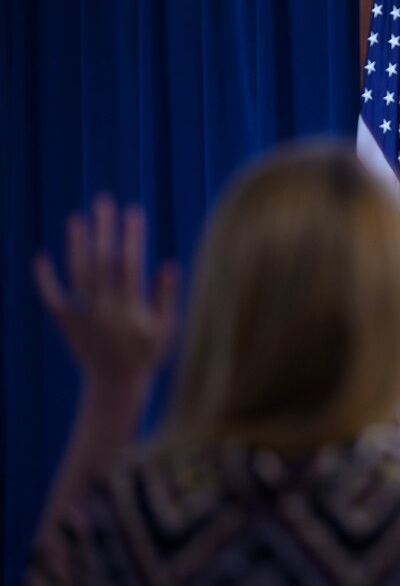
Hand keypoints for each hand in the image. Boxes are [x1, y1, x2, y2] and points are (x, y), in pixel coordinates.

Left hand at [33, 194, 180, 389]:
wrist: (114, 385)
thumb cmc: (147, 354)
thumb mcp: (166, 328)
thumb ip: (166, 297)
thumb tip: (169, 264)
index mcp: (131, 309)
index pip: (130, 265)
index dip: (131, 237)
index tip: (134, 212)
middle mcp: (104, 309)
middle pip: (101, 262)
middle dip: (104, 229)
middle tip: (104, 201)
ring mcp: (83, 315)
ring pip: (77, 274)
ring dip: (76, 245)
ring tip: (77, 217)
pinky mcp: (66, 322)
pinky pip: (52, 296)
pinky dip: (45, 277)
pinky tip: (42, 255)